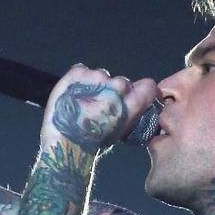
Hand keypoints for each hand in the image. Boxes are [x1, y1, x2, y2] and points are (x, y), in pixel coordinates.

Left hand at [42, 62, 159, 156]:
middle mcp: (118, 85)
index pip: (147, 85)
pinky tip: (73, 96)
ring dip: (94, 85)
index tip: (130, 98)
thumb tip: (133, 103)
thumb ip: (131, 111)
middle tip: (99, 107)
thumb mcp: (121, 131)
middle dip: (113, 91)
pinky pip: (81, 72)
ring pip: (101, 76)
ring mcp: (98, 77)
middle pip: (121, 81)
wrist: (66, 143)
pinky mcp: (79, 73)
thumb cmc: (93, 143)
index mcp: (133, 101)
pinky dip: (78, 81)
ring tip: (83, 103)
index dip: (138, 91)